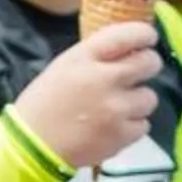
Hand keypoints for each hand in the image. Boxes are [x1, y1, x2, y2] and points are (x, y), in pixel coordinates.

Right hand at [11, 22, 161, 172]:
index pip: (127, 35)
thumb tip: (127, 50)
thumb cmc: (43, 103)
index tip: (149, 38)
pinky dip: (133, 126)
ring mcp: (116, 109)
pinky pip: (143, 125)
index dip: (144, 34)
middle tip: (140, 72)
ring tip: (120, 107)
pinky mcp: (122, 135)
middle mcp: (105, 79)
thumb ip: (95, 56)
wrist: (32, 146)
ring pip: (150, 97)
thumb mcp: (63, 66)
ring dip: (139, 101)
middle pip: (149, 63)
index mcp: (86, 57)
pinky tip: (115, 126)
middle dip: (148, 65)